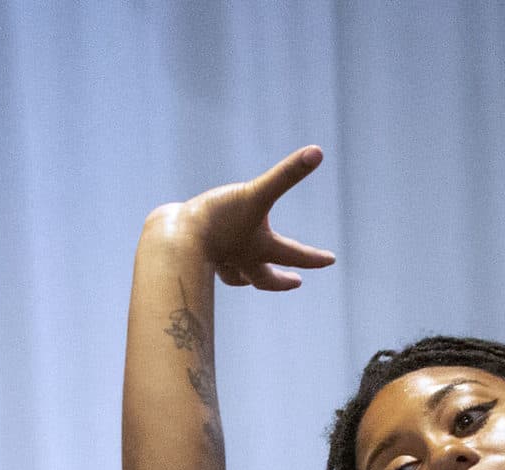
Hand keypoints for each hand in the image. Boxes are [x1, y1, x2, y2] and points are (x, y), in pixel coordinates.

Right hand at [173, 147, 335, 290]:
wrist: (173, 238)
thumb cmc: (217, 218)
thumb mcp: (256, 193)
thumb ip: (287, 175)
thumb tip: (317, 152)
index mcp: (260, 248)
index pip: (294, 255)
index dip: (314, 257)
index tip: (331, 260)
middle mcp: (242, 259)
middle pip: (265, 278)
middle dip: (280, 281)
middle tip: (295, 283)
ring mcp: (218, 260)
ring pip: (236, 276)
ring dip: (246, 278)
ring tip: (247, 277)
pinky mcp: (197, 255)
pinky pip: (212, 264)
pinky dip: (217, 263)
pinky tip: (212, 255)